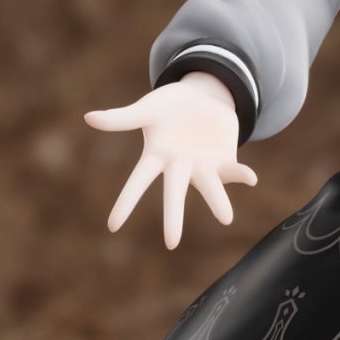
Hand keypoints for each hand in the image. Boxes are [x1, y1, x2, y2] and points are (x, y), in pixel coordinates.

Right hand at [84, 71, 258, 248]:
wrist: (204, 96)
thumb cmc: (168, 106)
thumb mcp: (146, 109)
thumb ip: (121, 118)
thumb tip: (88, 118)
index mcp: (156, 157)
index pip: (138, 182)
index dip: (125, 203)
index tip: (112, 226)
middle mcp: (179, 167)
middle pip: (174, 194)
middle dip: (173, 216)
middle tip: (172, 243)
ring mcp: (203, 166)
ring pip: (209, 186)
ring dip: (217, 200)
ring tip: (226, 219)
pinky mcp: (225, 161)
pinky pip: (233, 171)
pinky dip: (242, 175)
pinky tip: (251, 178)